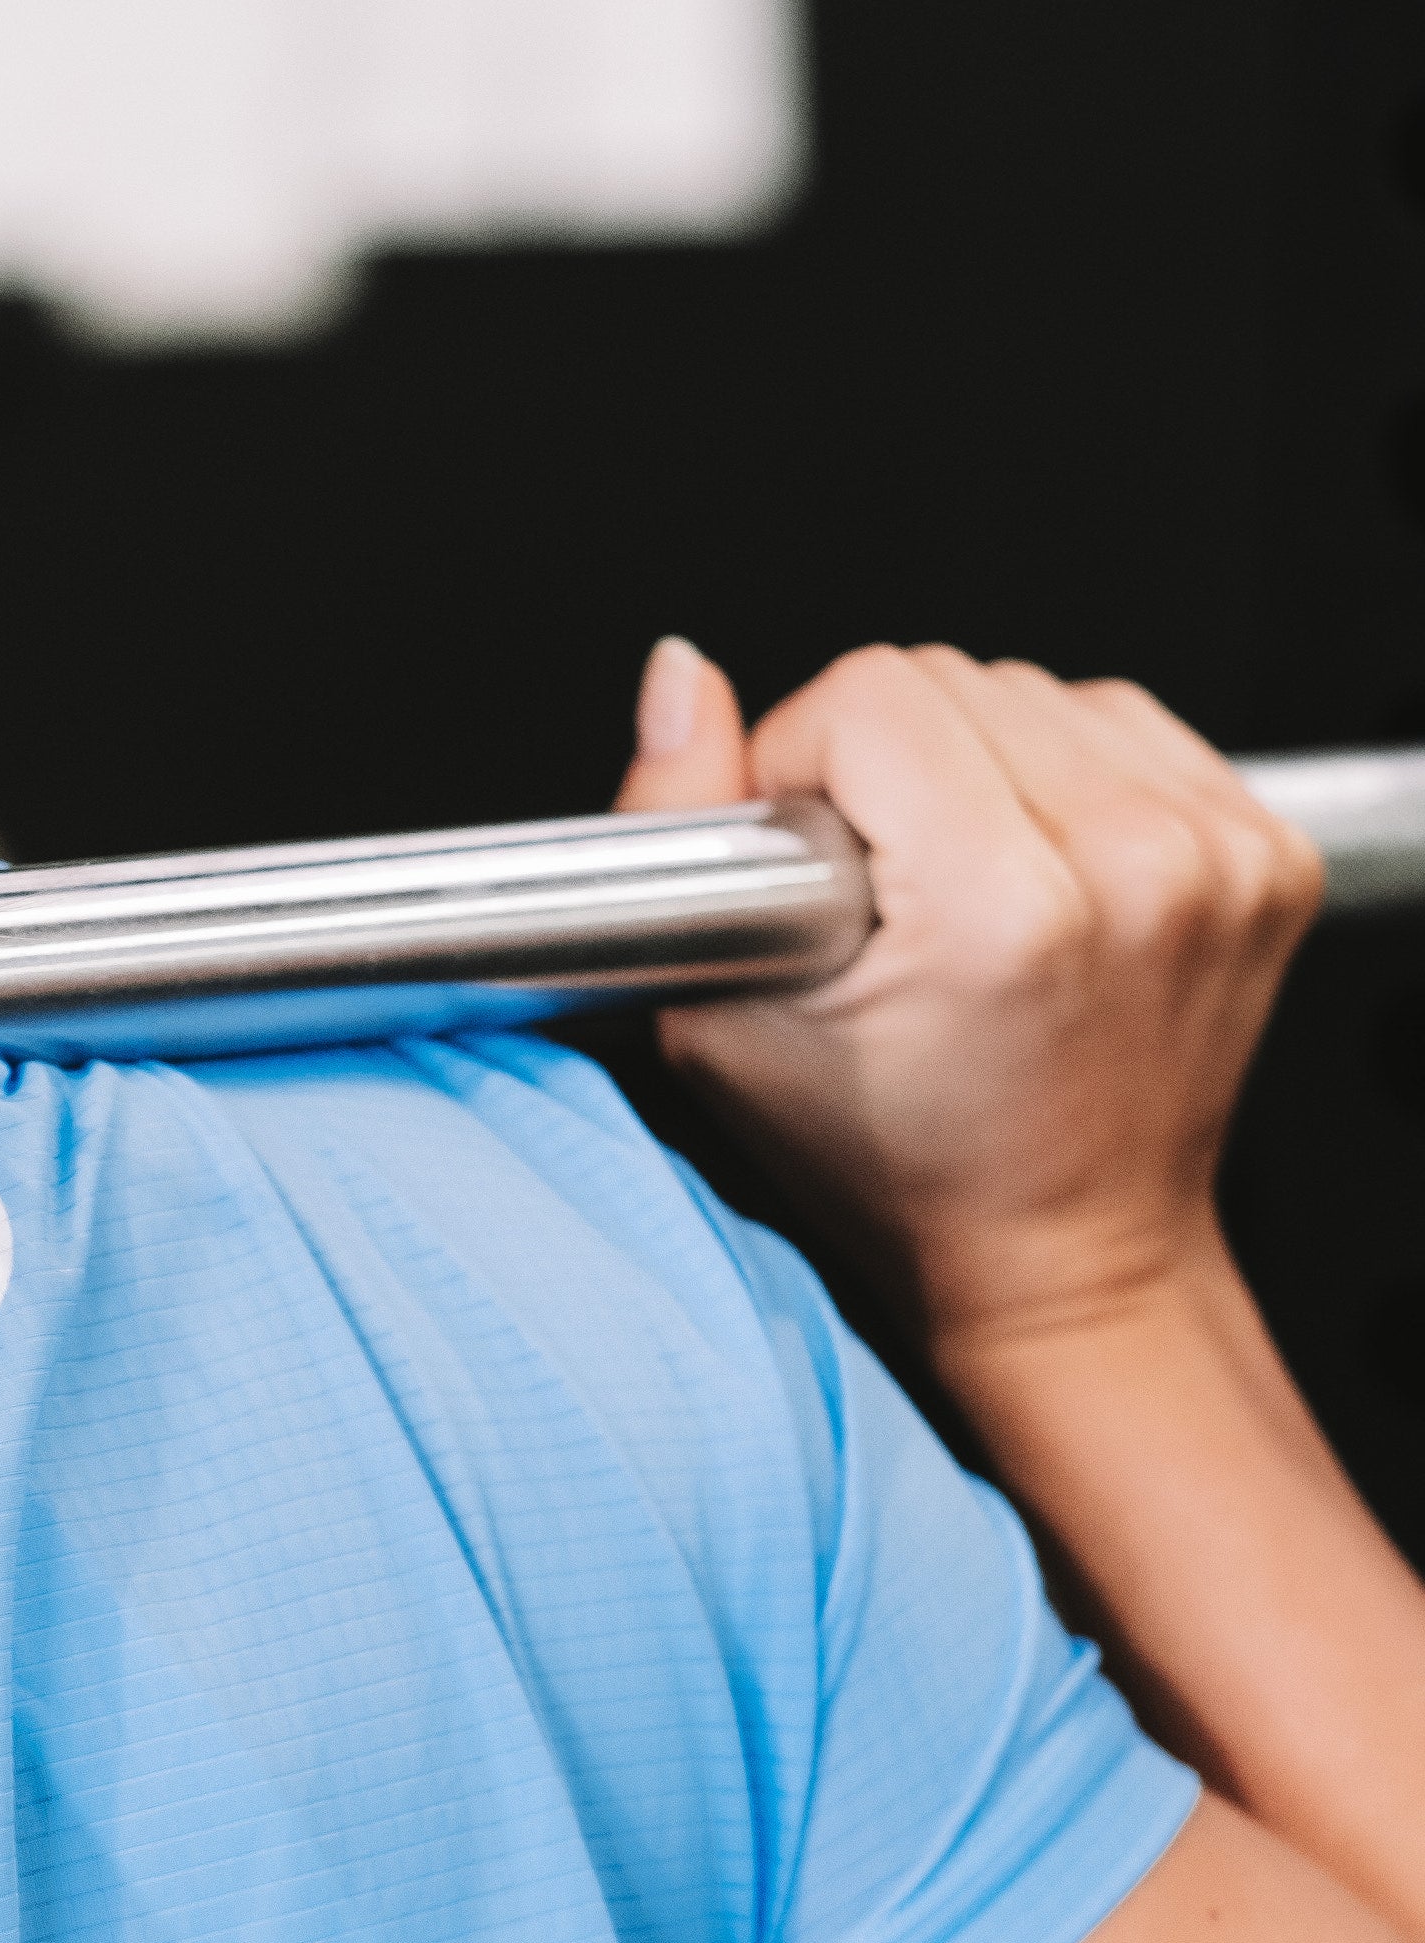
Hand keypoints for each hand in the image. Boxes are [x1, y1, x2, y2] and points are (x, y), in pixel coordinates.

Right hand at [612, 635, 1322, 1361]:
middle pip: (960, 678)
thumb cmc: (900, 1175)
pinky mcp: (1267, 851)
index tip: (810, 865)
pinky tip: (1045, 876)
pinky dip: (1071, 779)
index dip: (804, 761)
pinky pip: (1129, 728)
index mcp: (1006, 909)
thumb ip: (675, 829)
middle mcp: (1137, 863)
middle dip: (892, 765)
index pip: (873, 692)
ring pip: (1044, 691)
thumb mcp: (725, 1028)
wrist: (1071, 1265)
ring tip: (967, 890)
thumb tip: (679, 676)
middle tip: (886, 898)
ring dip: (984, 764)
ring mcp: (1222, 854)